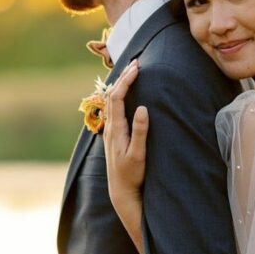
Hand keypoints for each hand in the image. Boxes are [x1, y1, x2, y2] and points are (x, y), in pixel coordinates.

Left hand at [102, 60, 148, 204]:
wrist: (121, 191)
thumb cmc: (132, 175)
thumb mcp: (138, 155)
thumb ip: (140, 132)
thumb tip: (143, 108)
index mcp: (116, 129)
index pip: (117, 97)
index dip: (126, 81)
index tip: (137, 68)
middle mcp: (110, 127)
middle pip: (113, 95)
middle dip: (123, 77)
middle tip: (136, 62)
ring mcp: (111, 130)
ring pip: (113, 100)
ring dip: (122, 84)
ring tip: (132, 71)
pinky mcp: (115, 133)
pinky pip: (115, 107)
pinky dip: (122, 94)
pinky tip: (127, 92)